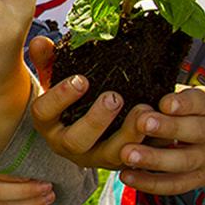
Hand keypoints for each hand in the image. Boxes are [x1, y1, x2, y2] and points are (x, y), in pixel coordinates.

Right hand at [28, 36, 149, 169]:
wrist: (85, 127)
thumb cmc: (69, 97)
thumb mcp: (55, 79)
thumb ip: (47, 60)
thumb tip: (40, 41)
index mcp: (47, 122)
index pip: (44, 112)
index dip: (60, 97)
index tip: (81, 79)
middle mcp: (67, 145)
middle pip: (76, 140)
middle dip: (95, 120)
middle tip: (114, 97)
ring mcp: (94, 157)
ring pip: (109, 155)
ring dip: (127, 134)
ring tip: (144, 109)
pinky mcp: (120, 163)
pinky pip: (136, 159)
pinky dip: (150, 144)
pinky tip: (163, 124)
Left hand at [117, 86, 204, 193]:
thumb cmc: (203, 114)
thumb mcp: (198, 99)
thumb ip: (173, 96)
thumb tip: (135, 89)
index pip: (199, 102)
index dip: (182, 103)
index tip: (164, 102)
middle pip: (193, 132)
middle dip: (167, 128)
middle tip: (141, 123)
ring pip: (182, 162)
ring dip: (154, 159)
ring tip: (127, 153)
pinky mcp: (198, 180)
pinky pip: (175, 184)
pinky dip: (150, 183)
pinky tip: (126, 176)